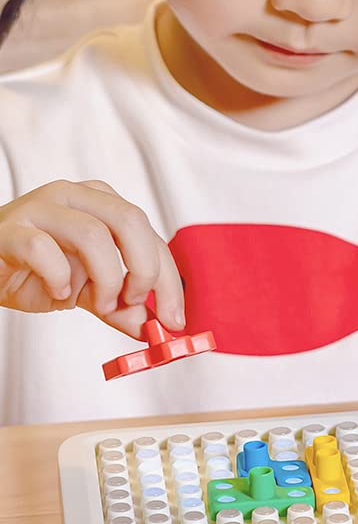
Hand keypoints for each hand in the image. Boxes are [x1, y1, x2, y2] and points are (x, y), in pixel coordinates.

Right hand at [0, 180, 184, 337]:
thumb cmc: (31, 271)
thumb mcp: (83, 290)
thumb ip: (117, 304)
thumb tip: (151, 327)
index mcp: (102, 203)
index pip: (150, 235)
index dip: (167, 278)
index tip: (174, 317)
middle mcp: (76, 197)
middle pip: (131, 221)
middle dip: (144, 269)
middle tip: (136, 302)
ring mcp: (42, 208)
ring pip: (93, 234)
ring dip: (105, 278)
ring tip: (98, 303)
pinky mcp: (11, 228)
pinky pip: (43, 249)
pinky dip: (59, 277)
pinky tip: (58, 293)